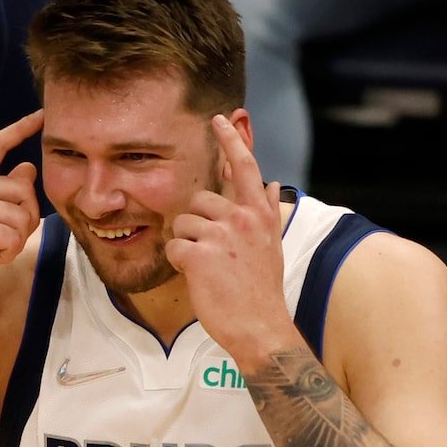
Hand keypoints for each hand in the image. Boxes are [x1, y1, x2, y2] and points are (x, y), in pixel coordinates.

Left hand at [163, 115, 298, 365]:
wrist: (260, 325)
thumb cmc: (262, 289)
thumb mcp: (272, 244)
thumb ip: (267, 212)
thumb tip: (272, 185)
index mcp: (259, 213)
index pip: (245, 167)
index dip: (230, 142)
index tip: (218, 120)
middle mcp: (242, 218)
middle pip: (199, 201)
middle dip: (196, 224)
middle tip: (212, 254)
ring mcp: (221, 235)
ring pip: (182, 224)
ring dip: (186, 245)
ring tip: (207, 268)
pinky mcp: (200, 255)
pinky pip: (173, 247)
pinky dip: (178, 263)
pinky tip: (197, 277)